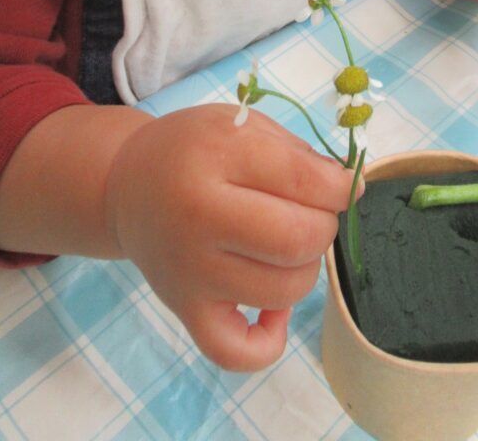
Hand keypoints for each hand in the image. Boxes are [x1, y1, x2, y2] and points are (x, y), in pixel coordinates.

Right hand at [104, 104, 355, 370]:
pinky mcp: (186, 310)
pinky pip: (238, 352)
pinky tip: (273, 307)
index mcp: (215, 157)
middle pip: (298, 239)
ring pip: (286, 290)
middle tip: (309, 212)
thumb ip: (297, 154)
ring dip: (304, 268)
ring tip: (284, 245)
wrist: (129, 185)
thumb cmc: (194, 150)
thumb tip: (348, 192)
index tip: (340, 185)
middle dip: (324, 225)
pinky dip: (270, 338)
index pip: (304, 181)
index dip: (340, 186)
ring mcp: (191, 272)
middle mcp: (198, 217)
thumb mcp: (242, 125)